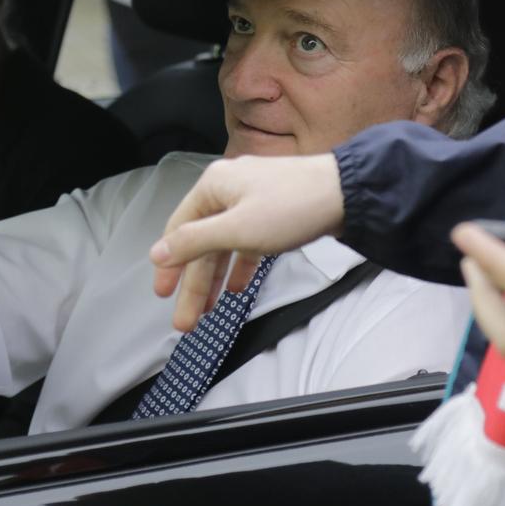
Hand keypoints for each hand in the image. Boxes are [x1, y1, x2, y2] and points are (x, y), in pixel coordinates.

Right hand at [149, 154, 344, 331]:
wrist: (346, 194)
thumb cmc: (294, 206)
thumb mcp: (236, 229)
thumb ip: (194, 243)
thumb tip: (158, 253)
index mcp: (214, 186)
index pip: (179, 229)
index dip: (169, 264)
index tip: (163, 293)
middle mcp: (229, 189)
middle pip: (202, 243)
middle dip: (194, 284)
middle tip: (186, 319)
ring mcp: (253, 200)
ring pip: (225, 246)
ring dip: (215, 280)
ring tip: (208, 312)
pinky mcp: (274, 212)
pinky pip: (247, 242)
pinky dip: (240, 265)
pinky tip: (236, 287)